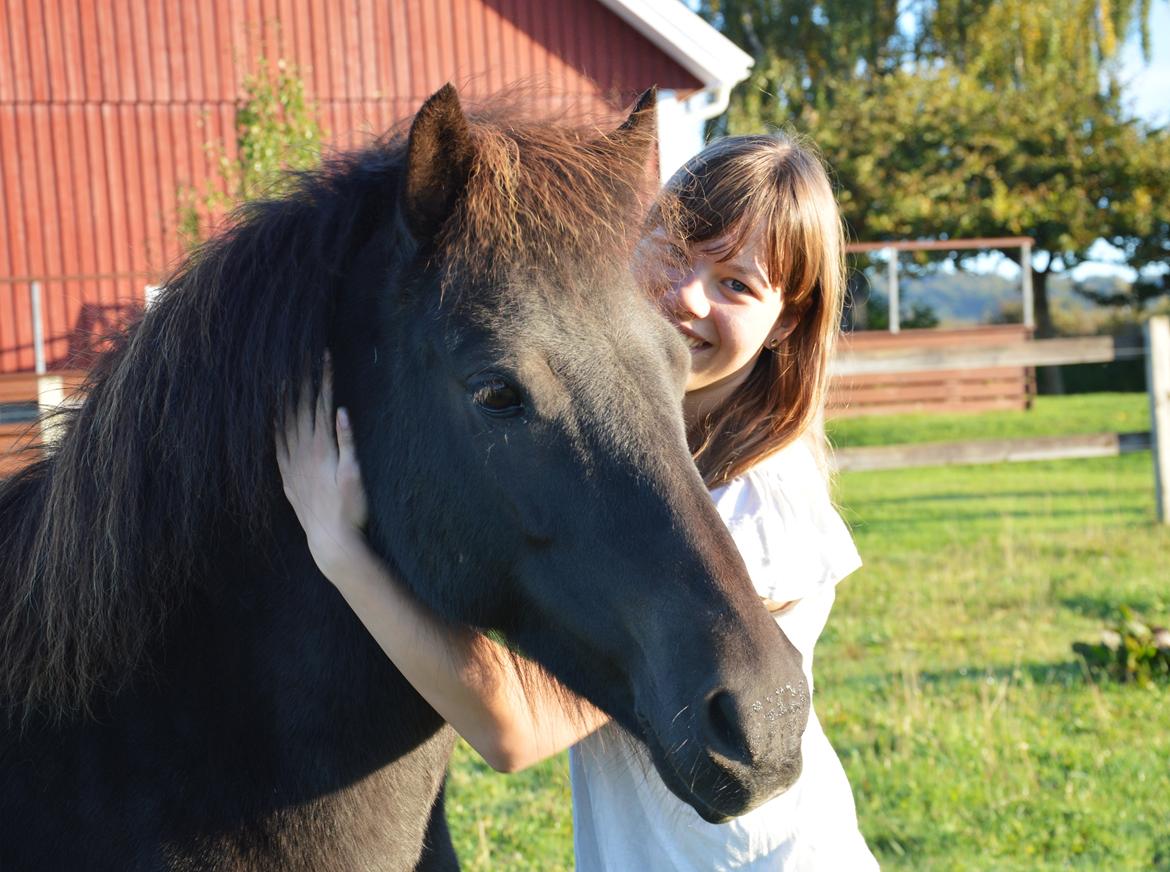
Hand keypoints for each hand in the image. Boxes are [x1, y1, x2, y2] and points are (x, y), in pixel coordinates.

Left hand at [276, 362, 371, 582]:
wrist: (331, 541)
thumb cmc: (350, 509)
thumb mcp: (355, 474)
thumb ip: (347, 442)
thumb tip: (340, 411)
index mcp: (321, 448)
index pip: (321, 404)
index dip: (322, 379)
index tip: (323, 357)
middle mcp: (302, 453)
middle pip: (300, 409)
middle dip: (301, 380)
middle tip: (299, 357)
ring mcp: (292, 466)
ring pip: (284, 424)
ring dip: (284, 400)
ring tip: (281, 378)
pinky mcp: (287, 479)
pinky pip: (275, 446)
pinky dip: (272, 427)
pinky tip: (269, 418)